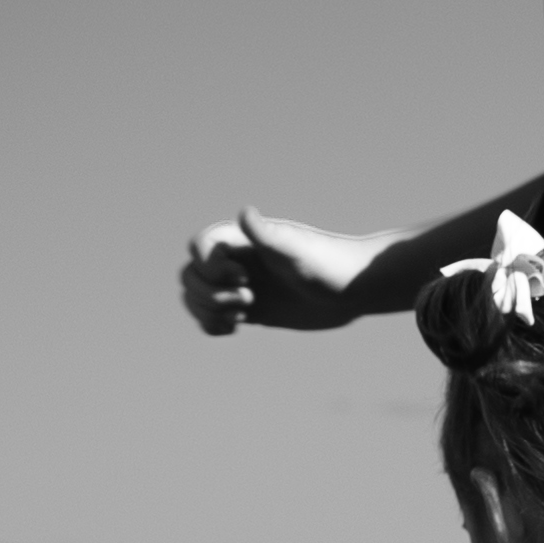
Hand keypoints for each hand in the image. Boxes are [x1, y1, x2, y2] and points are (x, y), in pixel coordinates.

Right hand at [179, 208, 373, 334]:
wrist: (352, 288)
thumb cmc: (327, 264)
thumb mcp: (295, 251)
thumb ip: (266, 235)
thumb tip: (244, 213)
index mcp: (242, 240)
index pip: (199, 247)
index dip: (210, 267)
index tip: (245, 277)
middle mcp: (236, 261)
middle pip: (190, 276)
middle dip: (210, 293)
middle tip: (250, 300)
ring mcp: (240, 286)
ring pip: (196, 298)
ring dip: (208, 311)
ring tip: (242, 316)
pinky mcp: (249, 310)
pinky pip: (212, 318)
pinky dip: (211, 325)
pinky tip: (235, 329)